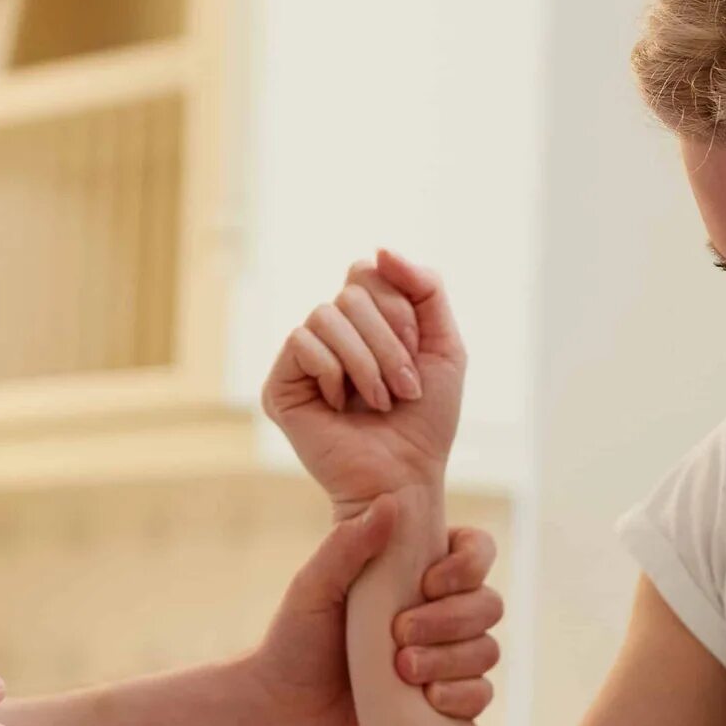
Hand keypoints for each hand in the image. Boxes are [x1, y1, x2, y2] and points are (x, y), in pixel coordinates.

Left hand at [252, 499, 506, 725]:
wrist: (284, 712)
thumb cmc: (294, 642)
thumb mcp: (313, 588)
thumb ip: (348, 546)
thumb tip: (389, 504)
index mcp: (414, 573)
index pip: (475, 551)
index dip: (468, 565)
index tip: (426, 584)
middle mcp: (437, 611)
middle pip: (489, 603)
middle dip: (450, 620)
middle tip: (399, 635)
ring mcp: (443, 657)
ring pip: (488, 650)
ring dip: (449, 660)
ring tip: (401, 669)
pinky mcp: (444, 700)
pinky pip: (482, 694)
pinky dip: (461, 696)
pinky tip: (427, 699)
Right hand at [261, 251, 467, 513]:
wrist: (404, 476)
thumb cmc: (425, 420)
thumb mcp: (445, 345)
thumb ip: (426, 288)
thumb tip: (380, 249)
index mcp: (364, 321)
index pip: (368, 272)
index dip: (398, 306)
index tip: (417, 352)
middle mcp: (330, 334)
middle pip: (351, 292)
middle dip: (388, 341)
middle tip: (404, 388)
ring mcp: (303, 359)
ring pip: (326, 315)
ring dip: (366, 362)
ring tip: (379, 401)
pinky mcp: (280, 386)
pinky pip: (301, 342)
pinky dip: (334, 372)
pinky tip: (339, 405)